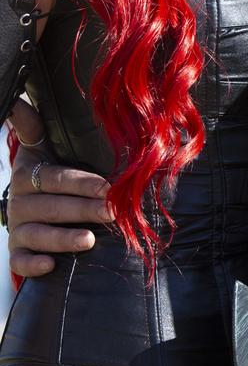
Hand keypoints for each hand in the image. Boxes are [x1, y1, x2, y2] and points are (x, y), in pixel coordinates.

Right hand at [6, 106, 111, 277]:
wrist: (32, 206)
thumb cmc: (49, 173)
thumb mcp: (41, 148)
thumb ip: (33, 127)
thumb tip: (18, 100)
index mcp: (30, 173)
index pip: (57, 177)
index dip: (82, 183)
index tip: (108, 187)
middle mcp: (20, 200)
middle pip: (54, 205)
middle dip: (85, 209)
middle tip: (112, 212)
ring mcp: (18, 227)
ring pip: (39, 234)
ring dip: (64, 238)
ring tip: (90, 240)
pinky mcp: (17, 251)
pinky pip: (20, 261)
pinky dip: (32, 264)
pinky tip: (50, 265)